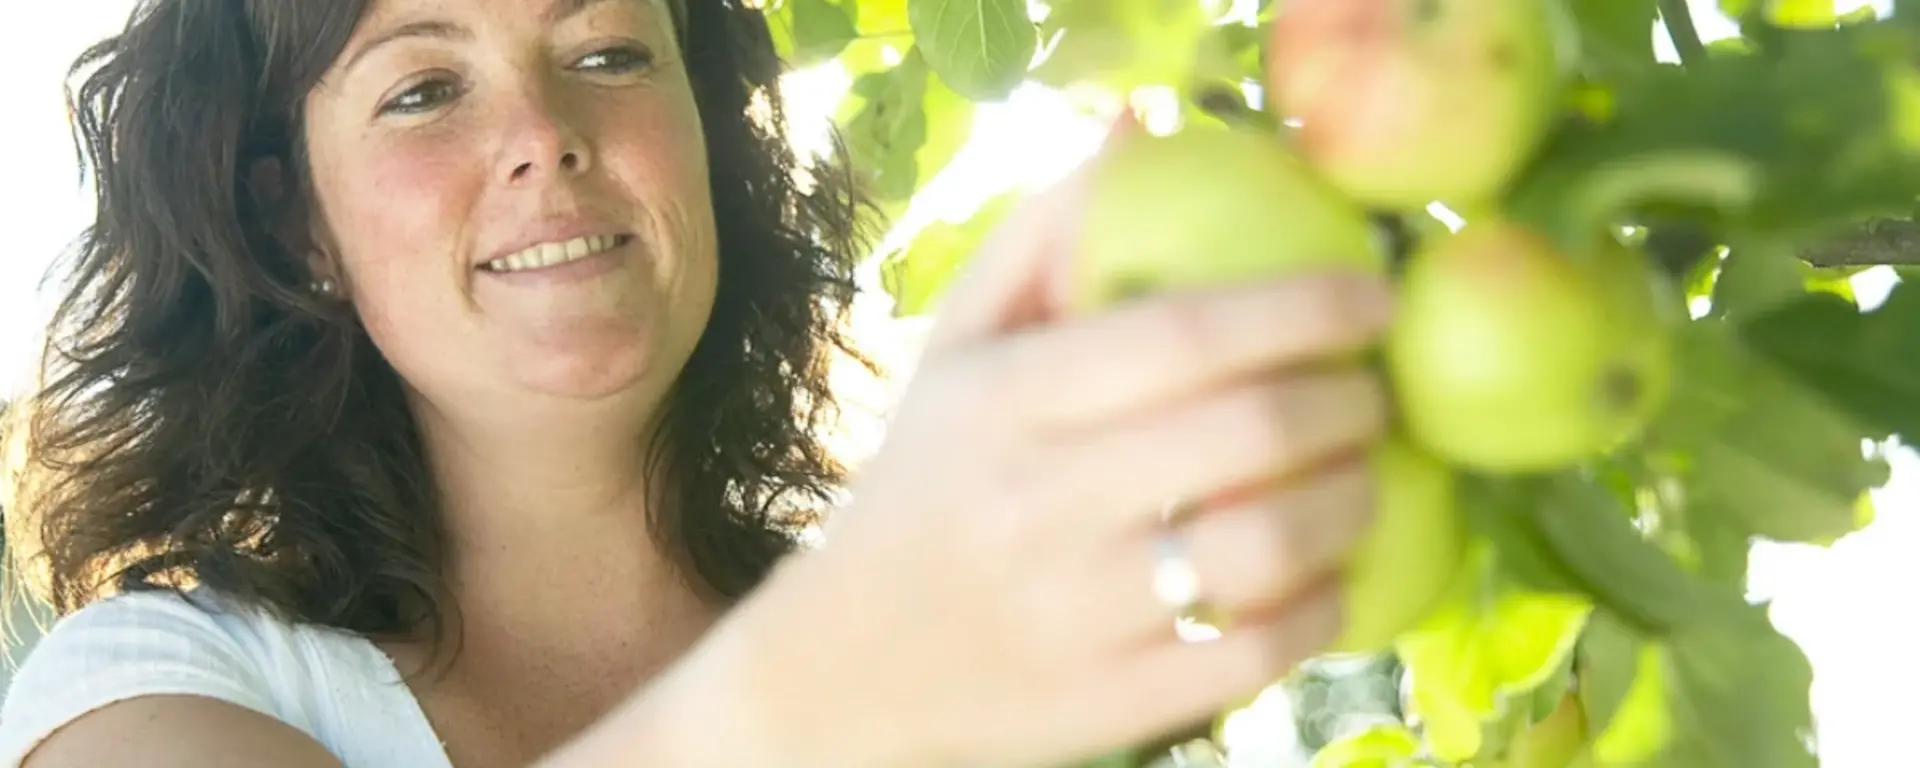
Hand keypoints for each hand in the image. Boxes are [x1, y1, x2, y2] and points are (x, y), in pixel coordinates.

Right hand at [703, 128, 1395, 767]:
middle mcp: (1038, 502)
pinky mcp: (1110, 705)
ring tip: (1367, 478)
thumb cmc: (923, 484)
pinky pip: (1257, 651)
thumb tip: (1136, 133)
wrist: (846, 668)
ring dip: (1354, 502)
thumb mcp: (953, 352)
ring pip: (1267, 546)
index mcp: (1005, 401)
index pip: (1185, 334)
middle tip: (1375, 391)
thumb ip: (1039, 239)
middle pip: (1249, 435)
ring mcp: (1078, 613)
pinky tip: (1331, 577)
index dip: (1304, 305)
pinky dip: (1324, 608)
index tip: (1373, 293)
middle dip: (1351, 402)